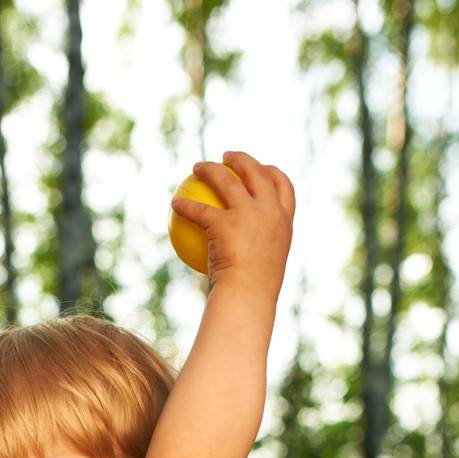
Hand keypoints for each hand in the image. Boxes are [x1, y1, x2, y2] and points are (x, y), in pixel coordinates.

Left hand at [170, 149, 294, 295]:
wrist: (248, 298)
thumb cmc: (254, 293)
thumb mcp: (263, 272)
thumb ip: (257, 255)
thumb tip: (241, 257)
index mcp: (284, 221)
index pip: (284, 187)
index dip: (272, 172)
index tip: (263, 167)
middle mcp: (269, 211)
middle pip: (256, 172)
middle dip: (241, 158)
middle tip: (226, 157)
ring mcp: (249, 214)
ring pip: (226, 180)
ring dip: (210, 169)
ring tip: (197, 167)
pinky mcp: (225, 223)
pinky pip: (199, 210)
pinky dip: (185, 206)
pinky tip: (174, 203)